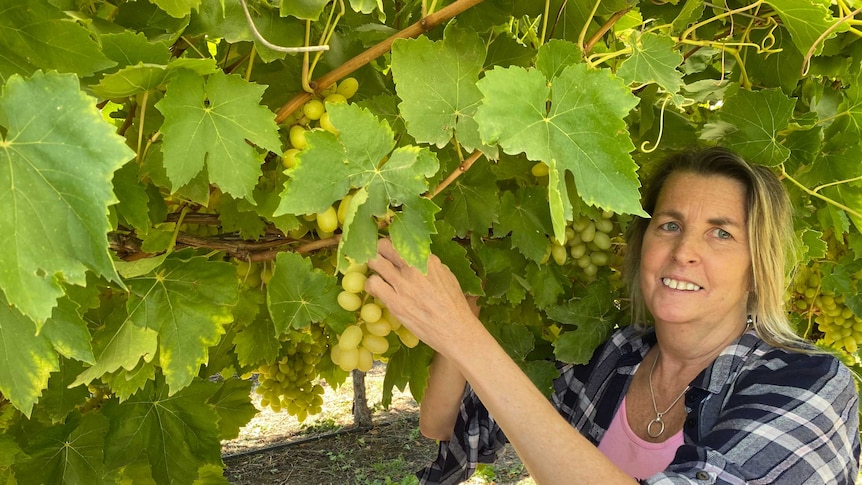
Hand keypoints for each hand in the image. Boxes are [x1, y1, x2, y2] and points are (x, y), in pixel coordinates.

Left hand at [365, 238, 480, 355]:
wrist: (455, 330)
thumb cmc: (454, 305)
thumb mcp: (447, 277)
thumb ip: (430, 266)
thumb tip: (417, 260)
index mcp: (427, 259)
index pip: (401, 241)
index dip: (392, 245)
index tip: (389, 250)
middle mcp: (413, 267)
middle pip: (383, 246)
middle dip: (377, 250)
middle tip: (377, 258)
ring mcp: (402, 283)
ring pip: (374, 262)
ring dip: (372, 267)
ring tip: (376, 274)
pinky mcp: (394, 301)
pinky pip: (372, 284)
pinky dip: (370, 285)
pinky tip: (375, 290)